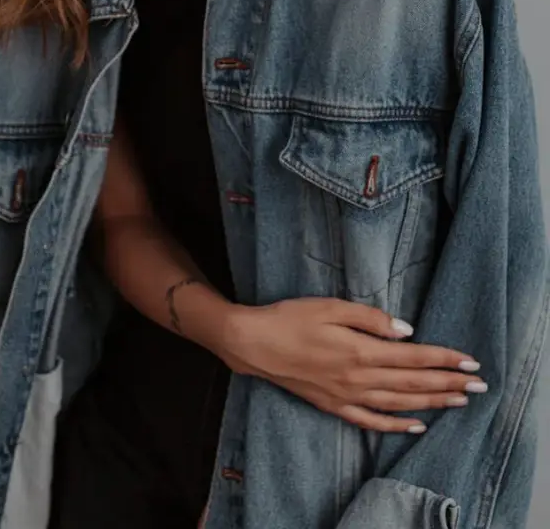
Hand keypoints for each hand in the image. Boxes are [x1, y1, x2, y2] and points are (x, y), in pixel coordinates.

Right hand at [220, 297, 485, 433]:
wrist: (254, 343)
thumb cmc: (290, 317)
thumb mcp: (330, 306)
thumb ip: (369, 317)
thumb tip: (405, 330)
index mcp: (359, 350)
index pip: (413, 357)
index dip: (443, 359)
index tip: (470, 361)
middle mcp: (357, 378)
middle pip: (412, 384)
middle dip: (448, 384)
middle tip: (478, 386)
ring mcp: (346, 396)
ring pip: (399, 405)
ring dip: (431, 404)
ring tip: (458, 402)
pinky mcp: (333, 405)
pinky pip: (371, 422)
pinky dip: (396, 426)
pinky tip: (416, 426)